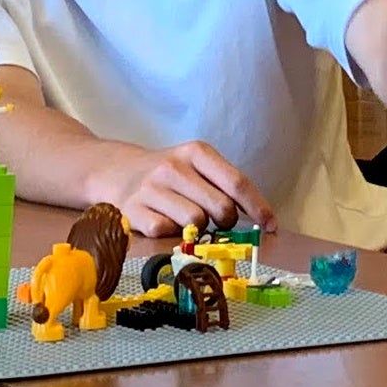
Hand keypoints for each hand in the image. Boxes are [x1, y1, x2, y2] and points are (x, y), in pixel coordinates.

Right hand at [91, 139, 275, 241]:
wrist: (115, 171)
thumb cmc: (168, 175)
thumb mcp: (195, 167)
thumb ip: (223, 186)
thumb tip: (261, 220)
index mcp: (196, 152)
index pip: (237, 182)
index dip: (258, 207)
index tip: (270, 225)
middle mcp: (173, 167)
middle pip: (220, 208)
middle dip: (225, 221)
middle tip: (215, 220)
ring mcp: (151, 188)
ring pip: (196, 222)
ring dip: (197, 229)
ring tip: (185, 219)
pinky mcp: (133, 210)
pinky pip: (167, 232)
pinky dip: (170, 234)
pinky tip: (163, 222)